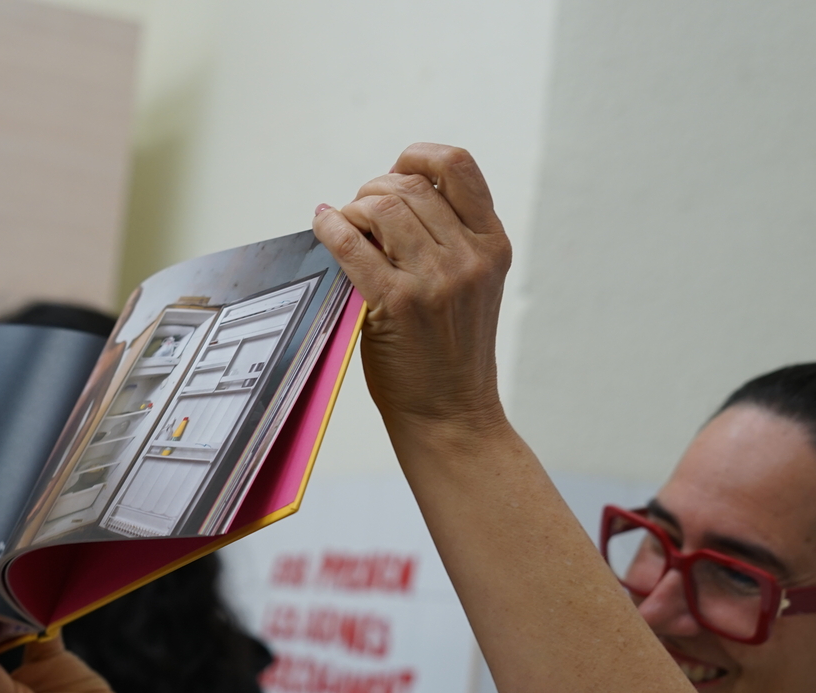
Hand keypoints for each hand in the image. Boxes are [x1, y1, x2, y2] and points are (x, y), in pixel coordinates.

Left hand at [312, 143, 512, 438]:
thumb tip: (384, 193)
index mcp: (492, 244)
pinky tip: (323, 225)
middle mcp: (468, 256)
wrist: (451, 413)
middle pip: (408, 186)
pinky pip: (352, 243)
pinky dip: (331, 227)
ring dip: (353, 208)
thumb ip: (447, 239)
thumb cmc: (450, 352)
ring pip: (381, 207)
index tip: (396, 168)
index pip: (458, 167)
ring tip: (345, 226)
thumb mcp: (470, 285)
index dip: (418, 156)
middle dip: (373, 190)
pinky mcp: (396, 303)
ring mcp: (434, 279)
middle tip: (358, 213)